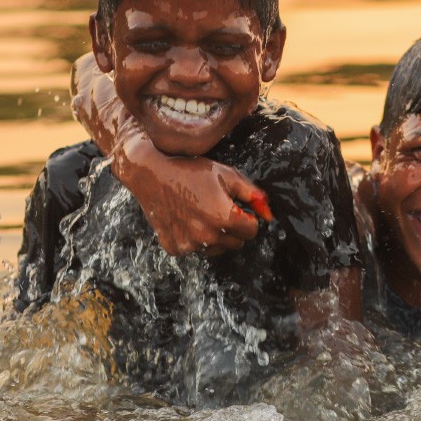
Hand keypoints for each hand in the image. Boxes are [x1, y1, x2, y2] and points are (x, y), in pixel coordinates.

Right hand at [114, 133, 263, 255]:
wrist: (151, 174)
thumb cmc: (191, 171)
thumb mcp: (227, 175)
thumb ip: (252, 195)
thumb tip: (269, 214)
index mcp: (224, 218)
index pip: (252, 230)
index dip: (247, 217)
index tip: (238, 207)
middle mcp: (207, 236)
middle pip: (236, 242)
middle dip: (234, 228)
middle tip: (218, 208)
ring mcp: (189, 245)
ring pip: (217, 248)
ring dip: (215, 235)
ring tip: (202, 213)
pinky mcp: (174, 248)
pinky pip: (195, 250)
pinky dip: (194, 238)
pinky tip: (186, 219)